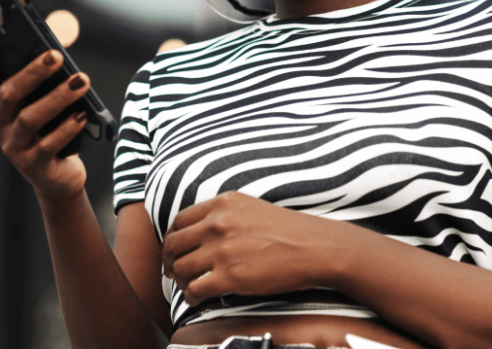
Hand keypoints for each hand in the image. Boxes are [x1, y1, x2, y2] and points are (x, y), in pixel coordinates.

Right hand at [0, 50, 89, 200]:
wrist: (57, 178)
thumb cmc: (52, 135)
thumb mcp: (45, 110)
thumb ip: (44, 89)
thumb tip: (57, 58)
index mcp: (1, 111)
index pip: (1, 84)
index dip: (15, 67)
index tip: (23, 42)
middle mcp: (2, 129)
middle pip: (9, 96)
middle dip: (32, 73)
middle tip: (56, 55)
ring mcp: (15, 149)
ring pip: (30, 119)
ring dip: (57, 97)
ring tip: (81, 81)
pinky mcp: (34, 166)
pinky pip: (49, 145)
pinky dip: (68, 127)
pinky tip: (83, 114)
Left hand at [162, 191, 346, 305]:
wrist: (314, 247)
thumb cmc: (288, 230)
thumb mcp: (251, 208)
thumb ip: (223, 214)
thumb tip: (200, 232)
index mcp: (223, 203)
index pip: (179, 220)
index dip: (171, 239)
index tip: (174, 250)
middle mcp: (218, 223)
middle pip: (174, 244)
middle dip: (169, 261)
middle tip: (173, 271)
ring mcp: (222, 249)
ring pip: (181, 268)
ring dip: (181, 280)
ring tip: (190, 285)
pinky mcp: (230, 276)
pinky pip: (194, 289)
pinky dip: (192, 296)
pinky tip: (199, 297)